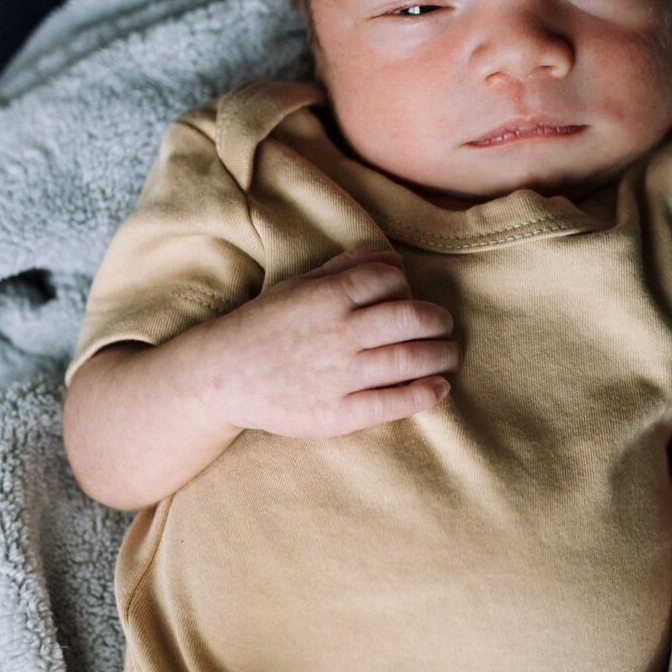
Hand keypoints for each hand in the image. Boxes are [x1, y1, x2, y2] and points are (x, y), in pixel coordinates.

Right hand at [197, 249, 458, 438]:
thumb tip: (392, 258)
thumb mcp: (298, 285)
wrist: (222, 376)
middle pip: (413, 317)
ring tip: (449, 355)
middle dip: (439, 320)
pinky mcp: (338, 413)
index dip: (407, 286)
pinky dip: (424, 394)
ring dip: (442, 355)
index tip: (409, 297)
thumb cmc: (264, 326)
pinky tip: (439, 388)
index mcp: (328, 296)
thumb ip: (345, 268)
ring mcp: (340, 375)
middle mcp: (339, 333)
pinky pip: (393, 403)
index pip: (391, 279)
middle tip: (444, 326)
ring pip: (411, 359)